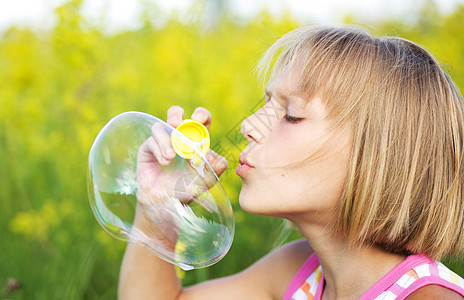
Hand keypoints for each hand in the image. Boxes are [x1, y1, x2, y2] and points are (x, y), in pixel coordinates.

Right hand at [133, 106, 227, 247]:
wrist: (166, 204)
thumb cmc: (187, 190)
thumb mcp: (207, 180)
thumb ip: (216, 167)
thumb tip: (214, 155)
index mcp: (196, 141)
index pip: (200, 121)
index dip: (201, 115)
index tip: (199, 119)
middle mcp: (178, 138)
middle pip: (176, 114)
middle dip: (176, 114)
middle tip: (177, 124)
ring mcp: (162, 142)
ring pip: (161, 127)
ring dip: (166, 140)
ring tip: (171, 157)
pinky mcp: (148, 149)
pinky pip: (151, 141)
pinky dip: (159, 149)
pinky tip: (165, 163)